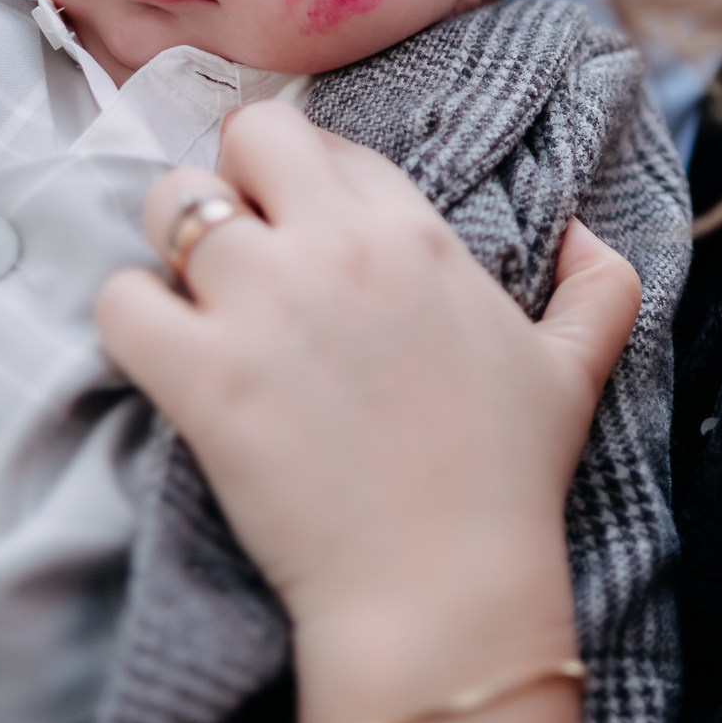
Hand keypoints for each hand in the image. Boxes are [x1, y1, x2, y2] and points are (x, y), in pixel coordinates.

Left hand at [96, 102, 641, 716]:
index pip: (337, 148)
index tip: (310, 231)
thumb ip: (600, 289)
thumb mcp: (575, 370)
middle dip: (235, 177)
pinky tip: (164, 352)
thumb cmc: (508, 480)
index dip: (315, 182)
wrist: (441, 587)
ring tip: (195, 299)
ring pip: (171, 200)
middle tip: (241, 244)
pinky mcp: (201, 376)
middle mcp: (336, 248)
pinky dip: (130, 317)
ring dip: (172, 244)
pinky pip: (121, 299)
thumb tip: (586, 235)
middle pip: (248, 135)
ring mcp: (263, 306)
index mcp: (416, 236)